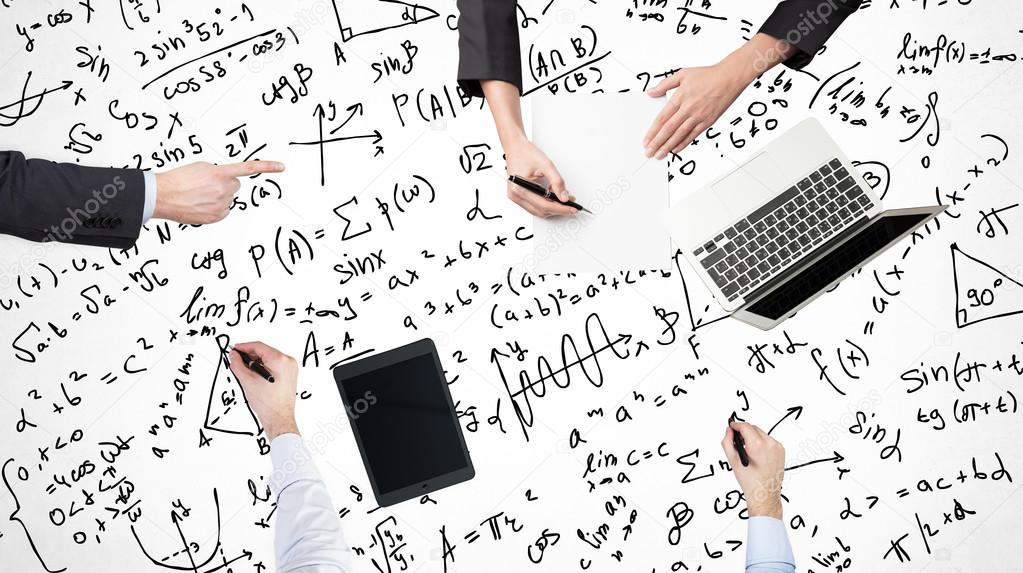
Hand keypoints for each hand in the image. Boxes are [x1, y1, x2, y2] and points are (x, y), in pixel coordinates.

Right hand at [153, 160, 284, 223]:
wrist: (163, 196)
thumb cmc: (178, 180)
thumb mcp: (201, 167)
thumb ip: (219, 172)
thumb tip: (227, 180)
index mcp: (220, 174)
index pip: (249, 168)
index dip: (267, 167)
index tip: (282, 167)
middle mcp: (224, 189)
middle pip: (235, 185)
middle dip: (225, 184)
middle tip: (207, 185)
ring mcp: (222, 204)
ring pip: (228, 198)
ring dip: (218, 196)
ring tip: (199, 195)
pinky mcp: (218, 216)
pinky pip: (224, 210)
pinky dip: (216, 207)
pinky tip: (201, 205)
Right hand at [228, 341, 298, 440]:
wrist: (279, 418)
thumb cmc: (268, 404)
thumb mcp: (247, 381)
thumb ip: (238, 365)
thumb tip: (234, 356)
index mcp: (280, 360)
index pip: (259, 346)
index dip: (244, 347)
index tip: (235, 349)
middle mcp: (288, 362)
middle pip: (264, 351)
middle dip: (249, 355)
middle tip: (236, 359)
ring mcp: (291, 368)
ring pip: (269, 358)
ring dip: (256, 362)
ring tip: (245, 370)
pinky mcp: (290, 374)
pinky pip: (274, 365)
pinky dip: (264, 367)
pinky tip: (254, 374)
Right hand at [504, 137, 577, 217]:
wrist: (516, 147)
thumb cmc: (526, 153)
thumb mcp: (546, 165)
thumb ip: (557, 182)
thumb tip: (564, 197)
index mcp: (520, 188)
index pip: (544, 206)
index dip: (560, 208)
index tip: (572, 208)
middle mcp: (516, 195)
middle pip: (541, 211)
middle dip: (557, 209)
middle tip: (571, 205)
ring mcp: (516, 197)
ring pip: (538, 211)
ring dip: (552, 207)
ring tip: (563, 198)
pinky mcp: (518, 196)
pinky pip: (534, 206)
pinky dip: (545, 203)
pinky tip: (553, 196)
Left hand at [643, 33, 796, 159]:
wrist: (730, 77)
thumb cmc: (708, 75)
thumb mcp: (682, 74)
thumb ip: (664, 84)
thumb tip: (651, 92)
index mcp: (680, 97)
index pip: (662, 118)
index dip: (652, 131)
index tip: (646, 140)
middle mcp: (689, 108)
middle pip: (669, 129)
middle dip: (657, 143)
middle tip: (649, 152)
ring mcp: (699, 116)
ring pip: (680, 135)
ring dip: (668, 146)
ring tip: (659, 155)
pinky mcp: (708, 121)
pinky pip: (693, 135)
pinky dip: (683, 143)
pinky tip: (675, 149)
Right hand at [721, 421, 784, 518]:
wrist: (765, 494)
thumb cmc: (751, 481)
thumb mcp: (733, 461)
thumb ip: (727, 442)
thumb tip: (728, 431)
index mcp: (758, 445)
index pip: (745, 426)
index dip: (736, 425)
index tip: (732, 426)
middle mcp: (770, 444)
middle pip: (754, 428)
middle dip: (744, 432)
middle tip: (737, 441)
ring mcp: (777, 447)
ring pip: (761, 434)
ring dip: (753, 437)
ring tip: (747, 450)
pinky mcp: (781, 450)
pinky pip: (768, 440)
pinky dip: (761, 443)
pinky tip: (757, 454)